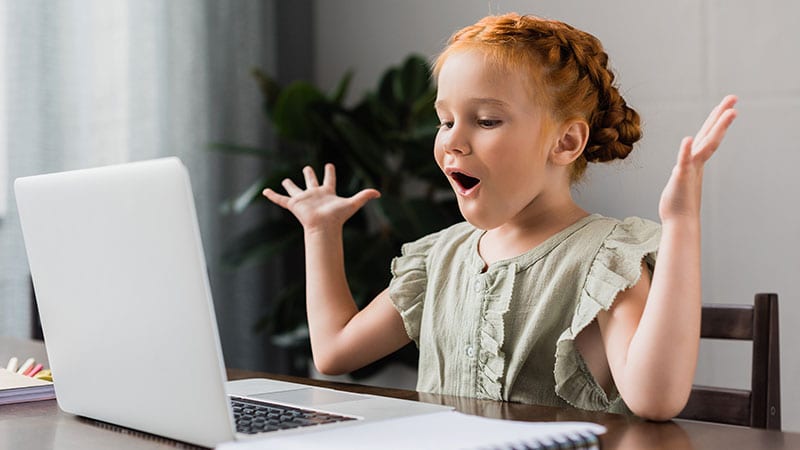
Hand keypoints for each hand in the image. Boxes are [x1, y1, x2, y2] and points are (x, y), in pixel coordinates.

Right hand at [263, 164, 379, 232]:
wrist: (324, 227)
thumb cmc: (337, 217)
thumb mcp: (353, 203)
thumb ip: (365, 196)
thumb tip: (380, 193)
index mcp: (327, 192)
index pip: (329, 180)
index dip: (330, 172)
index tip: (329, 165)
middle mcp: (314, 194)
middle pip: (311, 182)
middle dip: (309, 175)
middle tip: (307, 168)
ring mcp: (303, 199)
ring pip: (295, 189)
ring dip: (290, 185)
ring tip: (285, 180)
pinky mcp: (294, 205)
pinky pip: (281, 199)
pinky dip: (272, 196)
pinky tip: (264, 192)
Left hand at [659, 95, 737, 222]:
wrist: (678, 221)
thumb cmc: (679, 202)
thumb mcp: (682, 178)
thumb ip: (686, 167)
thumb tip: (686, 162)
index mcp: (696, 160)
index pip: (709, 136)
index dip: (717, 120)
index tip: (728, 105)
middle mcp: (696, 162)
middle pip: (711, 135)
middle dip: (721, 116)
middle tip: (733, 98)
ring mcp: (690, 169)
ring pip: (705, 145)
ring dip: (716, 128)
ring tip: (727, 112)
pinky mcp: (680, 177)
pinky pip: (684, 162)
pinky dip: (686, 150)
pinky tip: (688, 139)